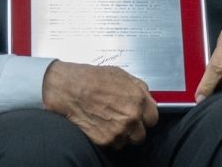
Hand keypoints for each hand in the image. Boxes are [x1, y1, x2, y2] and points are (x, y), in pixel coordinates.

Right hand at [42, 61, 158, 147]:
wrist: (69, 88)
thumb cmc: (92, 79)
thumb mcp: (122, 75)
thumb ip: (140, 89)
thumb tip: (148, 99)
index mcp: (138, 99)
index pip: (153, 119)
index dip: (145, 118)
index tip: (139, 117)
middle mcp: (131, 117)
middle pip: (141, 135)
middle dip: (134, 129)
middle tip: (122, 121)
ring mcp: (119, 130)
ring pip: (126, 142)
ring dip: (120, 135)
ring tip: (108, 122)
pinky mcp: (105, 140)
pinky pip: (112, 145)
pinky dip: (107, 138)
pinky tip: (100, 125)